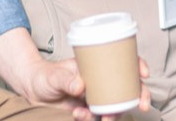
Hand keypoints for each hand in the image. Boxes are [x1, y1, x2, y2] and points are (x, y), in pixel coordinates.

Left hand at [27, 58, 151, 120]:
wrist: (31, 91)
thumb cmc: (44, 76)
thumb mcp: (54, 76)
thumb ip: (66, 80)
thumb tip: (80, 87)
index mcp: (96, 65)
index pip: (123, 61)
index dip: (137, 65)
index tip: (144, 74)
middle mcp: (99, 80)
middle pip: (127, 86)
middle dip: (139, 96)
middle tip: (142, 106)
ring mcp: (94, 96)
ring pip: (115, 105)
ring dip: (114, 114)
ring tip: (103, 118)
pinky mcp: (87, 110)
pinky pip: (98, 117)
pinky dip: (92, 120)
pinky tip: (79, 115)